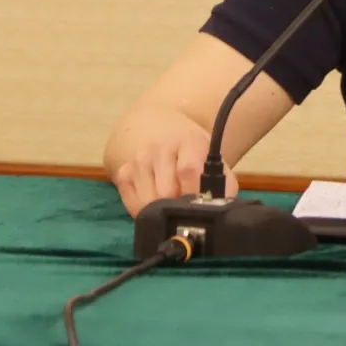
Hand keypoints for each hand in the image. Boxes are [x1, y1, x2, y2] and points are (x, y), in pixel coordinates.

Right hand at [114, 132, 238, 217]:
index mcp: (189, 141)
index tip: (198, 206)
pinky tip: (154, 200)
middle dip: (177, 206)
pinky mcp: (124, 170)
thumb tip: (218, 211)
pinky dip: (142, 210)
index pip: (188, 169)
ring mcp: (139, 158)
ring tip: (171, 202)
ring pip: (146, 201)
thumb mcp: (215, 164)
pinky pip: (130, 202)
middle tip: (185, 207)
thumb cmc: (197, 156)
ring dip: (159, 210)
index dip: (193, 193)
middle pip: (165, 191)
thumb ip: (222, 186)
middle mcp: (160, 146)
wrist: (171, 135)